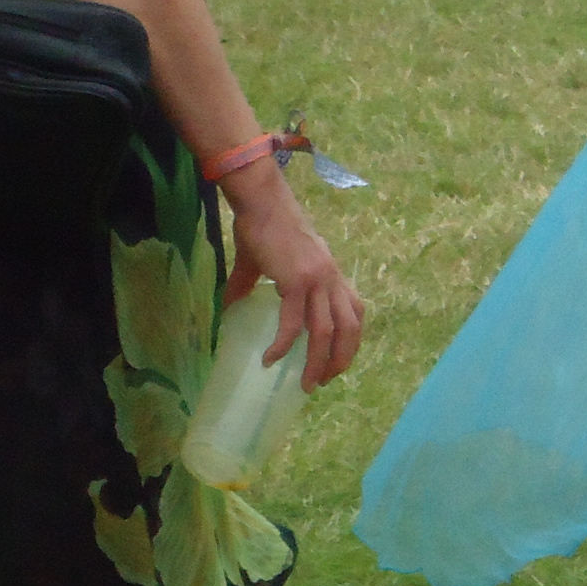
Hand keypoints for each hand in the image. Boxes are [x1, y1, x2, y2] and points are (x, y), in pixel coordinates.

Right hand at [221, 169, 364, 390]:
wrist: (262, 201)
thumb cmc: (264, 227)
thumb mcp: (267, 263)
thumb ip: (253, 286)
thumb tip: (231, 307)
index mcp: (331, 274)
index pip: (355, 311)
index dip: (351, 340)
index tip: (336, 362)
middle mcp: (331, 278)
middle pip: (350, 328)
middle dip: (341, 359)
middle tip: (323, 382)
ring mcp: (317, 280)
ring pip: (327, 332)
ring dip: (318, 362)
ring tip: (305, 384)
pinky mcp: (296, 281)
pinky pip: (293, 324)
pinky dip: (284, 346)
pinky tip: (271, 359)